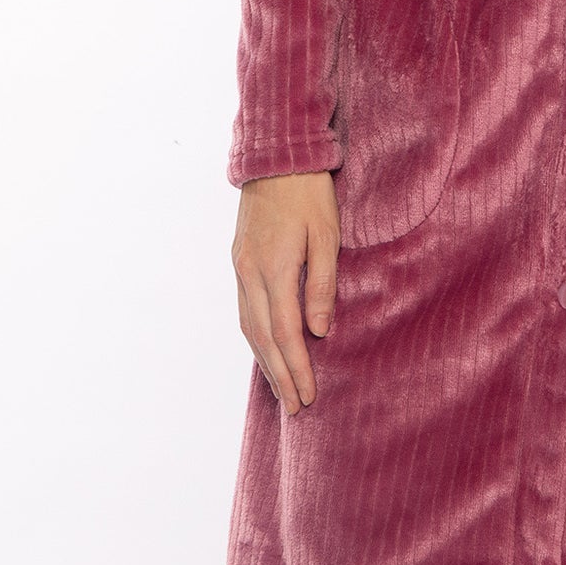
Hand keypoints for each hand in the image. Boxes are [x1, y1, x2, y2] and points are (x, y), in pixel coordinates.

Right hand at [232, 170, 339, 414]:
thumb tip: (319, 332)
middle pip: (263, 338)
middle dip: (280, 376)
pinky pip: (245, 309)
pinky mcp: (239, 260)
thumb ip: (321, 283)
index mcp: (273, 268)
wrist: (276, 156)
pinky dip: (256, 337)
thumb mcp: (326, 234)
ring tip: (280, 389)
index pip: (286, 332)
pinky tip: (265, 350)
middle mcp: (250, 273)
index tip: (308, 396)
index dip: (297, 367)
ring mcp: (240, 267)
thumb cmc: (309, 193)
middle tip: (295, 408)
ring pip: (249, 327)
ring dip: (265, 361)